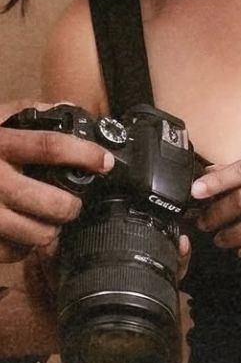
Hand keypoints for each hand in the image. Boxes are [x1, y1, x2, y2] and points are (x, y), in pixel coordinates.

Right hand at [0, 99, 113, 261]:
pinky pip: (14, 253)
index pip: (49, 146)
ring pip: (38, 234)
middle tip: (73, 204)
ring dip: (51, 230)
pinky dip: (24, 248)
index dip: (83, 155)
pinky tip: (19, 234)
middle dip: (72, 206)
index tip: (104, 162)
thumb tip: (66, 109)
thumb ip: (23, 111)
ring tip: (47, 222)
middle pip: (52, 202)